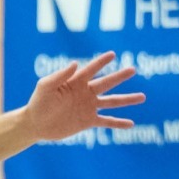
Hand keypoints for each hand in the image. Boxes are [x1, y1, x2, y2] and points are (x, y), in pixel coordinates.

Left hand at [22, 52, 143, 140]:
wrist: (35, 124)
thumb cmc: (38, 102)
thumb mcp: (45, 87)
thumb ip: (59, 75)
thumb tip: (75, 63)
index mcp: (76, 82)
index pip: (91, 69)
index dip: (101, 62)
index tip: (112, 54)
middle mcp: (85, 93)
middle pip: (107, 83)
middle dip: (119, 76)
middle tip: (133, 69)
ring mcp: (88, 107)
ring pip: (112, 102)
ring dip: (127, 99)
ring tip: (143, 97)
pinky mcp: (87, 121)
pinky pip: (106, 121)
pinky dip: (118, 123)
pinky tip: (131, 124)